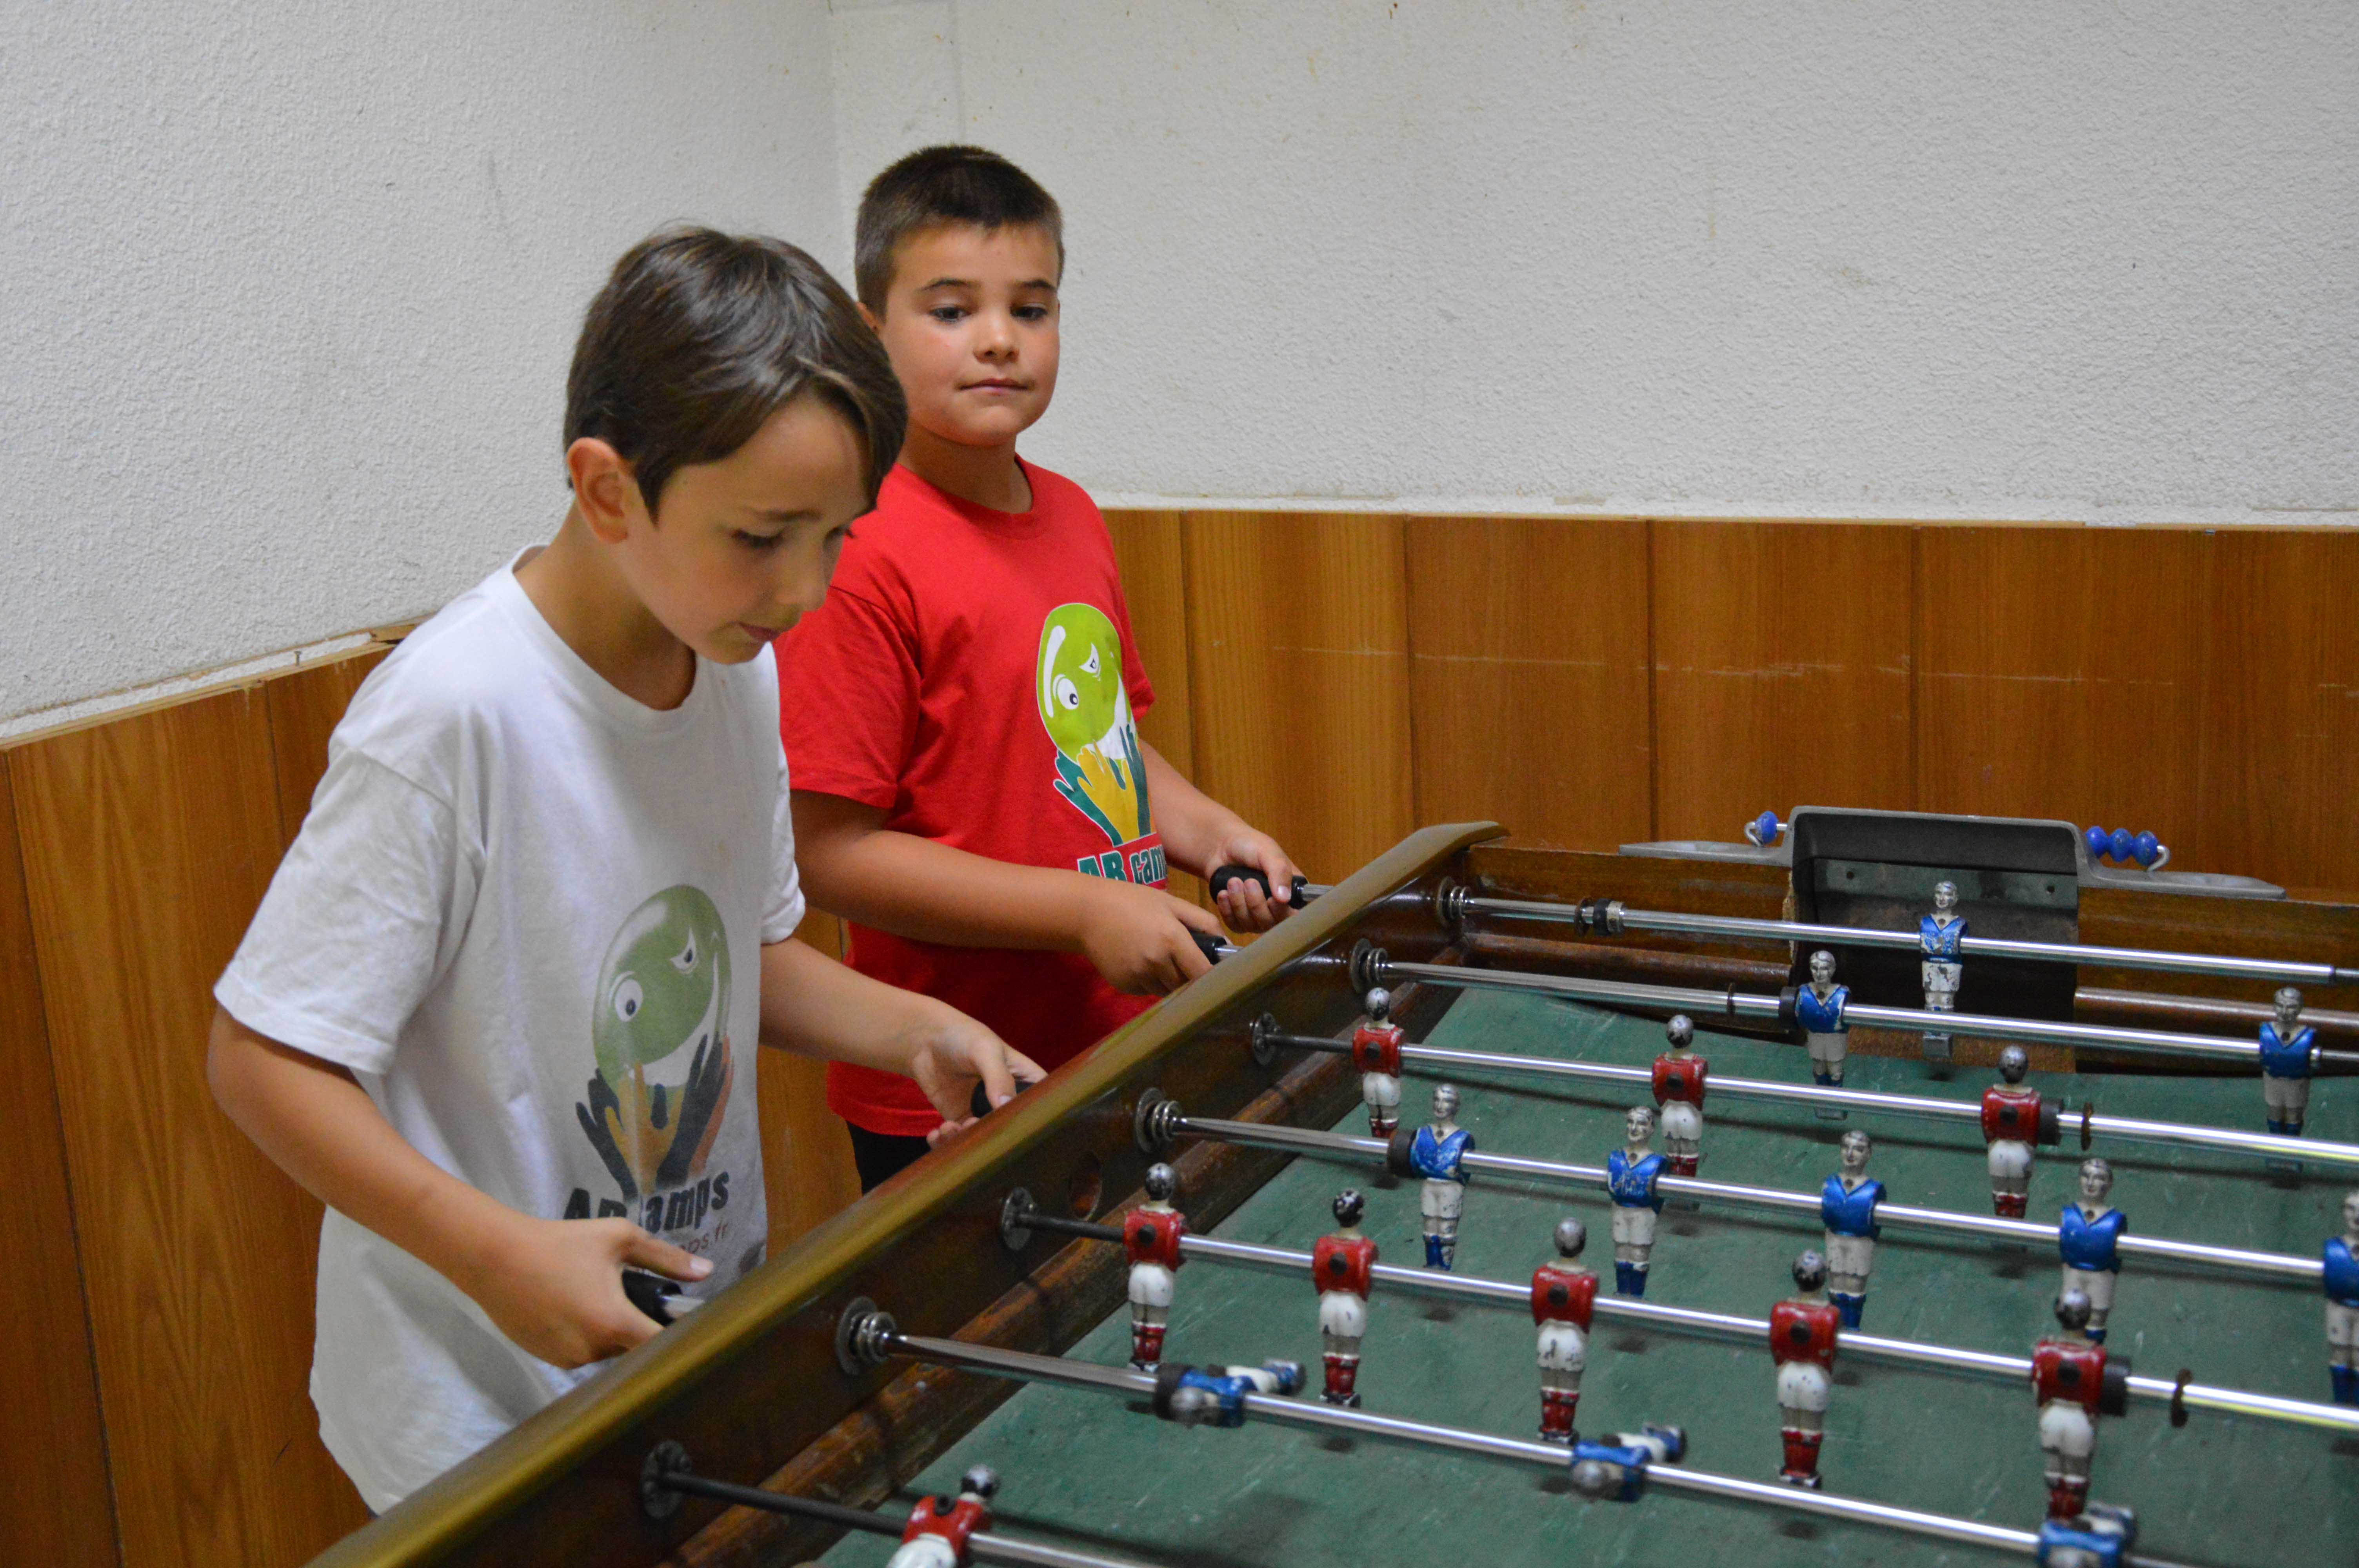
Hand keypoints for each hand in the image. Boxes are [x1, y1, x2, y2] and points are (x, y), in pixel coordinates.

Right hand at [456, 1214, 712, 1369]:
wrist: (496, 1257)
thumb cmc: (562, 1243)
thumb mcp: (619, 1238)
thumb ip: (665, 1257)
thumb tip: (706, 1272)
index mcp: (613, 1322)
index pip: (660, 1347)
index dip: (678, 1339)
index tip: (685, 1324)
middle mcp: (591, 1350)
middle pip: (634, 1349)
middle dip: (638, 1327)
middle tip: (633, 1297)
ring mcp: (567, 1359)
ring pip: (606, 1351)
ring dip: (610, 1331)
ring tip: (595, 1296)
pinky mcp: (547, 1359)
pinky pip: (580, 1353)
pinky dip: (585, 1336)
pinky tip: (572, 1308)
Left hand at [904, 1005, 1044, 1144]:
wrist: (925, 1038)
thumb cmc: (963, 1035)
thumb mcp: (985, 1050)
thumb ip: (997, 1076)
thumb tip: (1004, 1106)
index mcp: (1025, 1080)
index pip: (1038, 1105)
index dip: (1029, 1120)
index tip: (1010, 1127)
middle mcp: (1007, 1099)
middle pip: (1010, 1128)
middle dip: (992, 1136)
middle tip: (972, 1125)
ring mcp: (982, 1111)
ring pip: (983, 1138)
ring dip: (966, 1140)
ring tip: (950, 1128)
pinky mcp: (960, 1119)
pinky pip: (958, 1138)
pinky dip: (947, 1141)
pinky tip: (937, 1133)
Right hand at [1077, 877, 1226, 995]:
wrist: (1086, 912)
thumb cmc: (1132, 902)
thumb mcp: (1170, 902)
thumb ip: (1202, 921)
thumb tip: (1225, 943)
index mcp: (1172, 939)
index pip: (1203, 972)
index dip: (1212, 975)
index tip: (1214, 971)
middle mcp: (1156, 961)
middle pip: (1186, 984)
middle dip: (1189, 975)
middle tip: (1183, 958)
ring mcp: (1139, 976)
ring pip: (1167, 990)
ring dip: (1169, 980)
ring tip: (1159, 956)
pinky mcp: (1125, 985)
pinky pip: (1148, 990)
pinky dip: (1150, 981)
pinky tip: (1140, 961)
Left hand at [1205, 830, 1301, 933]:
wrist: (1220, 847)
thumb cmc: (1249, 845)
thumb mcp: (1267, 852)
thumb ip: (1279, 871)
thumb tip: (1285, 898)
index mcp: (1291, 890)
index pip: (1296, 914)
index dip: (1284, 912)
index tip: (1271, 899)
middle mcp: (1277, 907)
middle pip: (1271, 922)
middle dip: (1257, 903)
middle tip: (1248, 882)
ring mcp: (1257, 915)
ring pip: (1252, 925)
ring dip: (1239, 903)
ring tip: (1232, 881)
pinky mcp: (1238, 918)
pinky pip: (1234, 925)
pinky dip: (1227, 909)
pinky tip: (1224, 893)